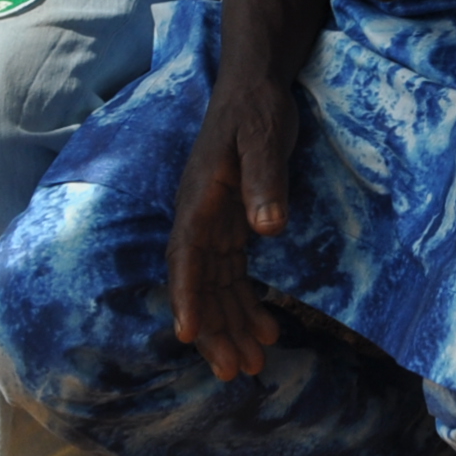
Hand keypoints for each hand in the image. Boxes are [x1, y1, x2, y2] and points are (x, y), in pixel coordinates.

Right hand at [167, 72, 298, 382]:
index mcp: (198, 200)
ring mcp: (214, 224)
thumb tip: (267, 229)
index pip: (186, 257)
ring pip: (217, 286)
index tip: (188, 334)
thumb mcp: (264, 137)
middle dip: (215, 329)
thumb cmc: (256, 108)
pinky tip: (269, 328)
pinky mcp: (233, 225)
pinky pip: (234, 274)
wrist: (256, 84)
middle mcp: (199, 219)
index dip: (187, 296)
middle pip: (200, 284)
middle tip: (237, 371)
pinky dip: (248, 303)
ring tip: (255, 363)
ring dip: (232, 325)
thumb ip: (266, 180)